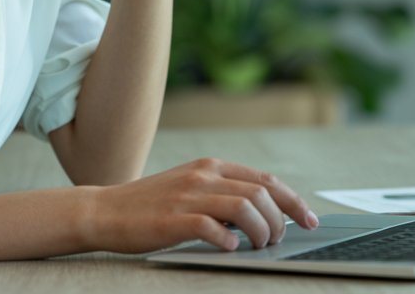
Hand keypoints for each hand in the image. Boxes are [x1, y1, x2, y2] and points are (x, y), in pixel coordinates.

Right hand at [85, 157, 317, 253]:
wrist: (105, 211)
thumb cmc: (150, 205)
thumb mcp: (190, 187)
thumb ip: (222, 192)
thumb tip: (263, 213)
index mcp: (210, 166)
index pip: (265, 180)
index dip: (293, 201)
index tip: (309, 220)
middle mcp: (202, 176)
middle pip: (261, 193)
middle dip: (280, 221)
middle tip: (276, 241)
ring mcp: (187, 196)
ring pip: (245, 207)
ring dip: (261, 232)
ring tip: (258, 246)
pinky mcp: (172, 220)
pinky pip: (213, 228)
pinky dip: (229, 241)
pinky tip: (229, 248)